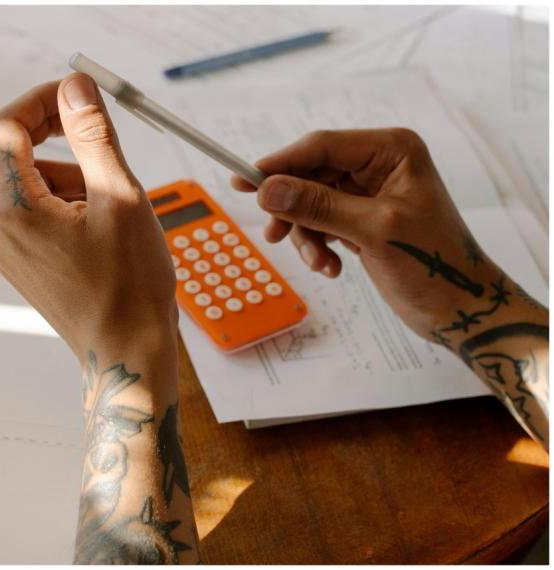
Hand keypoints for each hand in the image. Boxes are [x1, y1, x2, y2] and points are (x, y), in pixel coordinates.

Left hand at [0, 76, 199, 560]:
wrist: (124, 350)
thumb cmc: (128, 286)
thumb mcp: (119, 197)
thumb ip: (93, 135)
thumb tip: (75, 87)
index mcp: (11, 209)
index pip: (6, 127)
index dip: (41, 101)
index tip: (77, 96)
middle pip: (8, 151)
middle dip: (52, 133)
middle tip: (95, 133)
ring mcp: (2, 246)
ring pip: (22, 179)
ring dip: (63, 169)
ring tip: (108, 198)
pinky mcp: (17, 259)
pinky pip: (28, 208)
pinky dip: (60, 198)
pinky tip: (98, 220)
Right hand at [232, 128, 501, 338]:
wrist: (459, 308)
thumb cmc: (434, 264)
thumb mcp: (373, 231)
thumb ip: (318, 206)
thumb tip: (268, 190)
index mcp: (391, 150)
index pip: (320, 146)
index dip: (279, 164)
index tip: (242, 182)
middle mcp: (379, 164)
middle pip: (310, 174)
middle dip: (293, 209)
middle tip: (273, 235)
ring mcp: (369, 192)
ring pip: (310, 202)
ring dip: (306, 234)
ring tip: (318, 262)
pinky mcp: (361, 219)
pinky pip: (321, 222)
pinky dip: (318, 245)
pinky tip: (331, 266)